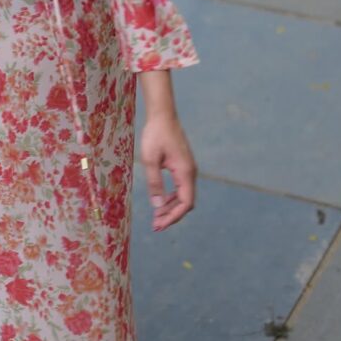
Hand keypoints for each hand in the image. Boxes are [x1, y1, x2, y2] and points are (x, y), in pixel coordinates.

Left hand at [139, 112, 196, 231]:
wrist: (163, 115)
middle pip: (185, 202)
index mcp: (185, 172)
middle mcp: (190, 172)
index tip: (160, 225)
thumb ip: (154, 183)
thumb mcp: (150, 159)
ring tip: (156, 217)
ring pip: (183, 196)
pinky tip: (160, 201)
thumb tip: (157, 206)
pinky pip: (180, 187)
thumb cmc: (155, 135)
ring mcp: (188, 169)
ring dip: (171, 207)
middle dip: (171, 215)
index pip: (185, 203)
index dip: (174, 216)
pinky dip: (172, 197)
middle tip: (155, 225)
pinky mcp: (183, 166)